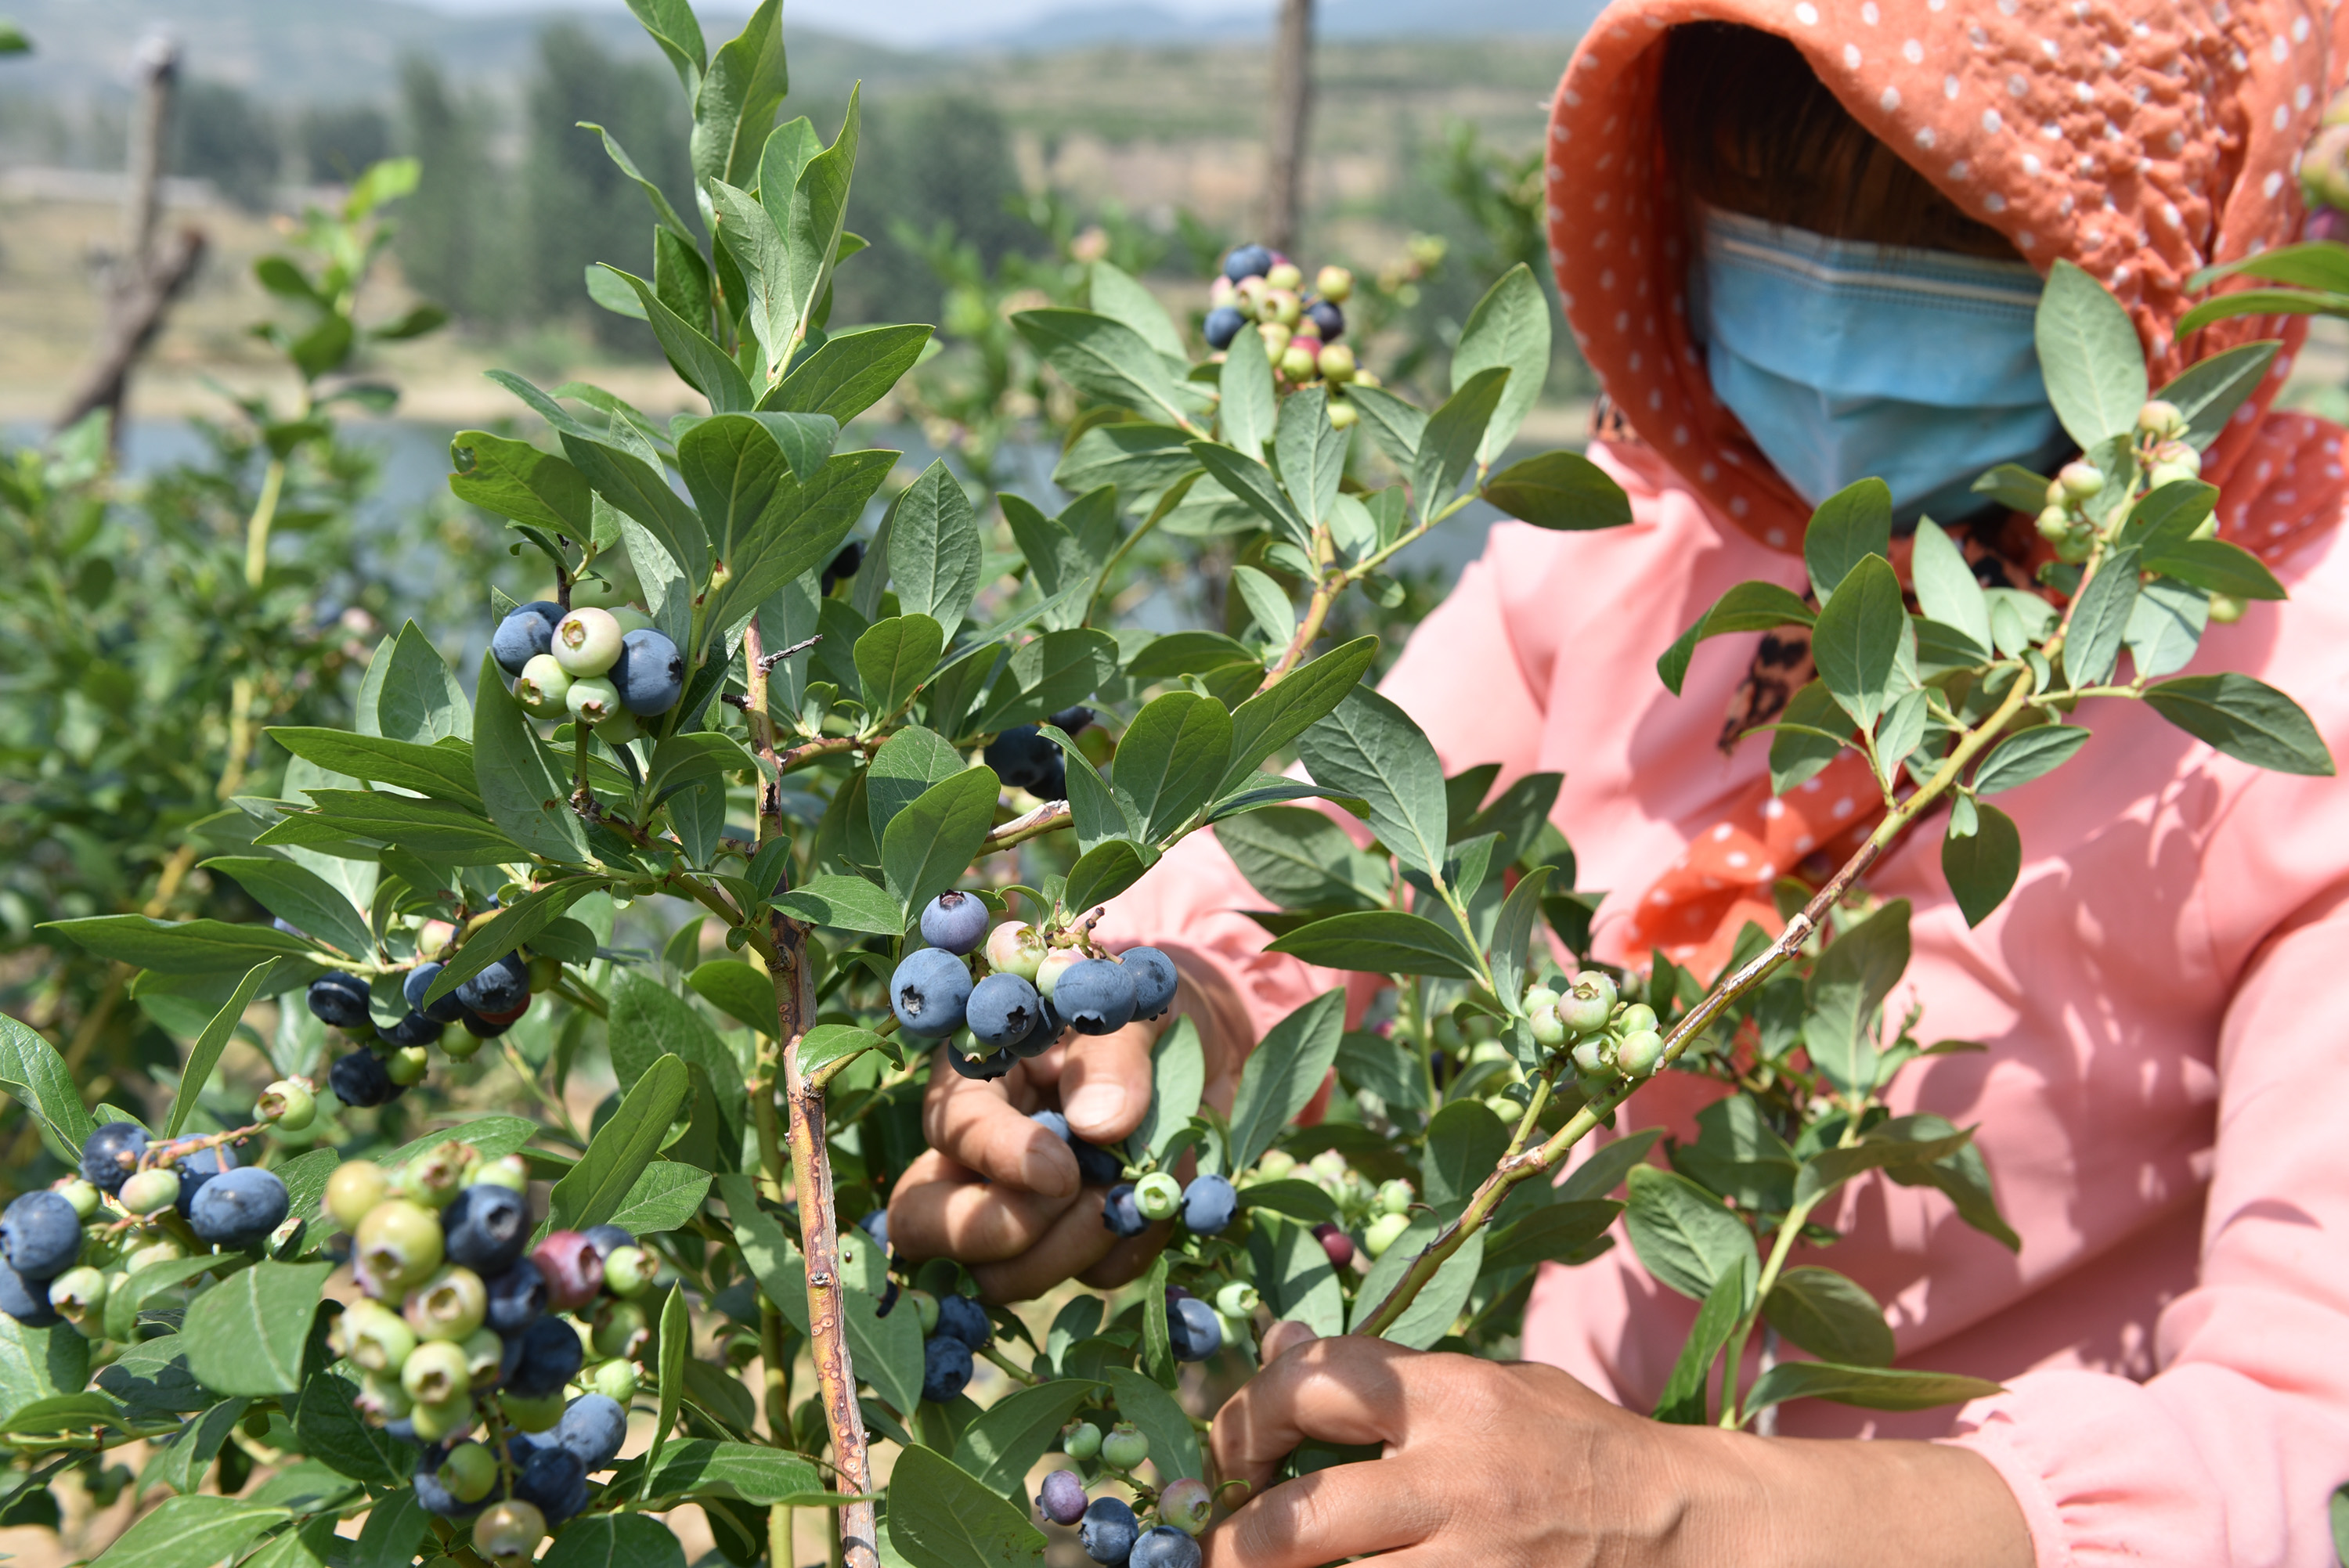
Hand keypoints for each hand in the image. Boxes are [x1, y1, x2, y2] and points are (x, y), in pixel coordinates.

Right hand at [886, 984, 1242, 1299]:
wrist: (1198, 1038)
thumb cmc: (1141, 1008)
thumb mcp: (1132, 1007)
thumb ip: (1113, 1055)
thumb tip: (1099, 1125)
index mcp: (977, 1077)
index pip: (951, 1130)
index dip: (998, 1158)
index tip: (1062, 1171)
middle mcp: (978, 1154)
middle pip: (922, 1225)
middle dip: (995, 1232)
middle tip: (1074, 1196)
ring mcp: (1022, 1208)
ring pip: (1002, 1275)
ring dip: (1072, 1249)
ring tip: (1133, 1192)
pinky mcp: (1080, 1241)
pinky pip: (1094, 1277)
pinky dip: (1132, 1248)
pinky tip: (1161, 1201)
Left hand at [1205, 1331, 2032, 1567]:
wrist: (1696, 1533)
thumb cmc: (1587, 1452)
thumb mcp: (1499, 1385)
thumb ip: (1388, 1377)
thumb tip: (1276, 1350)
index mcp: (1455, 1399)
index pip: (1312, 1381)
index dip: (1244, 1416)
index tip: (1230, 1452)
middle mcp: (1456, 1481)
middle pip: (1291, 1522)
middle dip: (1229, 1542)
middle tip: (1210, 1545)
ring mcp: (1471, 1565)